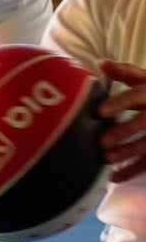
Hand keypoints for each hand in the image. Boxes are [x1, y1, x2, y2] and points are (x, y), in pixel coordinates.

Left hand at [94, 59, 145, 182]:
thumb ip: (126, 72)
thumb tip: (102, 63)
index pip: (136, 95)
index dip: (119, 103)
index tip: (99, 112)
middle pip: (144, 121)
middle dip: (125, 131)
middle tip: (102, 142)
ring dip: (129, 152)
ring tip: (106, 160)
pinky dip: (134, 170)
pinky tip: (116, 179)